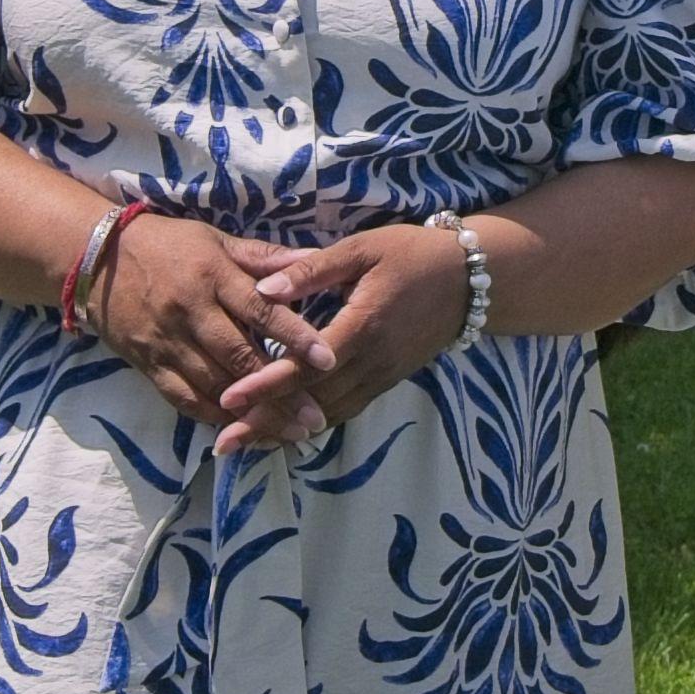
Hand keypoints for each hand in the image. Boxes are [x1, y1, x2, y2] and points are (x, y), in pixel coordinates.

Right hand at [87, 211, 342, 425]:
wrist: (96, 261)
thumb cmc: (168, 246)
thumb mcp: (216, 240)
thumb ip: (264, 257)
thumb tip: (314, 258)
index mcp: (213, 275)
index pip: (260, 309)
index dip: (294, 337)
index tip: (328, 360)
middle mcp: (191, 312)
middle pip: (240, 359)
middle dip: (280, 392)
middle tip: (316, 418)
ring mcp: (167, 343)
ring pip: (214, 387)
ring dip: (253, 414)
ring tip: (290, 434)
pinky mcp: (149, 365)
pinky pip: (184, 399)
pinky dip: (214, 417)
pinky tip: (242, 431)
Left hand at [213, 223, 470, 454]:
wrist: (470, 280)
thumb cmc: (411, 255)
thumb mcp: (361, 249)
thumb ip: (311, 271)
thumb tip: (262, 289)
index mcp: (362, 326)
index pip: (307, 366)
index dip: (267, 386)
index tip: (230, 400)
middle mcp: (372, 361)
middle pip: (313, 401)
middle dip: (267, 423)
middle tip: (224, 441)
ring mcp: (382, 376)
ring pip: (329, 413)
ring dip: (286, 431)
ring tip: (246, 444)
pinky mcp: (387, 381)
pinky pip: (345, 409)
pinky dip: (313, 423)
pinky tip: (287, 431)